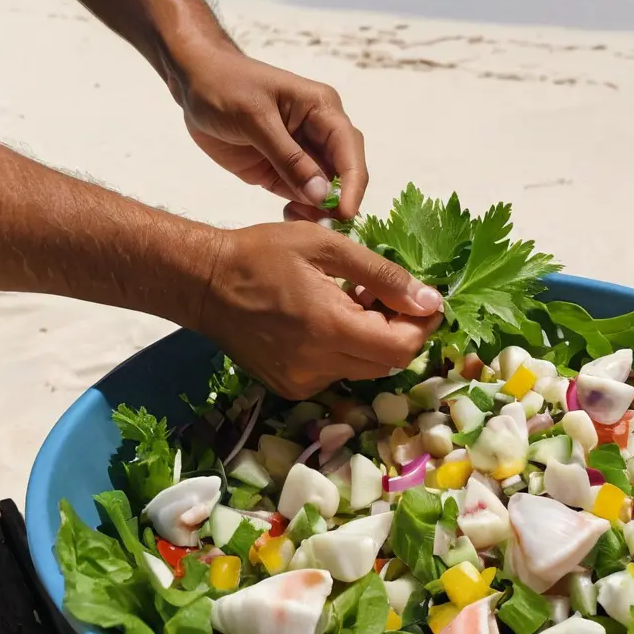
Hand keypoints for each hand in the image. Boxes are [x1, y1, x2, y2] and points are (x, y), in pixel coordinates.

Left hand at [165, 37, 366, 218]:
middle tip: (323, 227)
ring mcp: (302, 154)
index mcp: (322, 110)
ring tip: (297, 220)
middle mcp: (320, 133)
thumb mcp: (255, 119)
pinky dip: (301, 211)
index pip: (350, 150)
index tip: (345, 213)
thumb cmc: (225, 86)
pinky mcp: (282, 171)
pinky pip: (301, 196)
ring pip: (325, 190)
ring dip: (319, 211)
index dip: (353, 184)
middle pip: (344, 174)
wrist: (194, 82)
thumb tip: (322, 193)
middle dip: (339, 201)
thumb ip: (289, 158)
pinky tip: (289, 217)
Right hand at [200, 222, 442, 398]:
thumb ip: (383, 276)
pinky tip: (328, 321)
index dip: (422, 327)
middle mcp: (318, 365)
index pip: (401, 348)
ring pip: (364, 369)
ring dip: (373, 340)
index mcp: (330, 328)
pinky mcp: (290, 386)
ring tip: (353, 302)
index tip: (424, 301)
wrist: (203, 282)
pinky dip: (346, 350)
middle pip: (387, 363)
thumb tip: (430, 300)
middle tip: (386, 295)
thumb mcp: (327, 247)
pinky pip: (337, 373)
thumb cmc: (264, 254)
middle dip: (400, 331)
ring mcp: (302, 381)